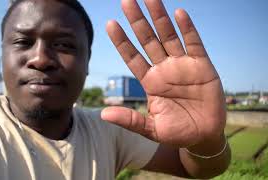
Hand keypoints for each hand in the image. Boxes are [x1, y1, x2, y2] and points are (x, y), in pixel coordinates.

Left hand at [101, 0, 225, 147]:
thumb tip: (103, 114)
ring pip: (168, 36)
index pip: (132, 57)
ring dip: (159, 18)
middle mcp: (164, 69)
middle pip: (148, 40)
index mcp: (150, 81)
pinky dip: (187, 29)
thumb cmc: (176, 132)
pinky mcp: (202, 66)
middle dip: (137, 21)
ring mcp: (182, 65)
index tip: (110, 24)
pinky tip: (179, 13)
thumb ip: (130, 120)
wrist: (204, 136)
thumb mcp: (151, 129)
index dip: (122, 41)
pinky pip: (194, 44)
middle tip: (126, 1)